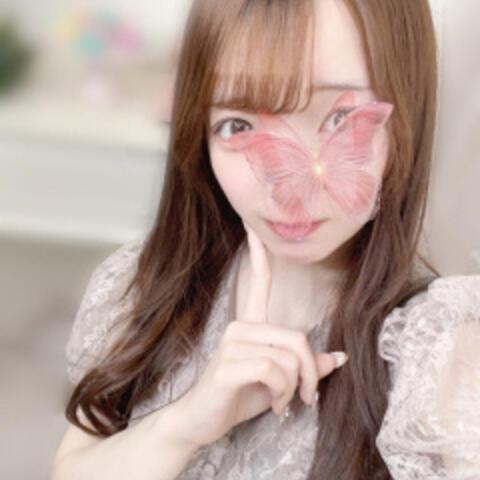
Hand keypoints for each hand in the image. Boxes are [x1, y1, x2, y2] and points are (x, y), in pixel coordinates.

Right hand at [173, 221, 347, 448]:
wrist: (199, 423)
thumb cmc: (237, 398)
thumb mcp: (278, 383)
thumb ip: (304, 368)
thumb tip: (338, 357)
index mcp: (250, 326)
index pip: (258, 282)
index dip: (258, 255)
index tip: (253, 228)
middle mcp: (240, 327)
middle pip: (298, 338)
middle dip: (310, 373)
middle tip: (306, 398)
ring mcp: (231, 343)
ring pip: (289, 356)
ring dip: (294, 388)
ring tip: (282, 402)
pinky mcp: (227, 364)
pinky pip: (273, 370)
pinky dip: (282, 393)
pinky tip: (272, 405)